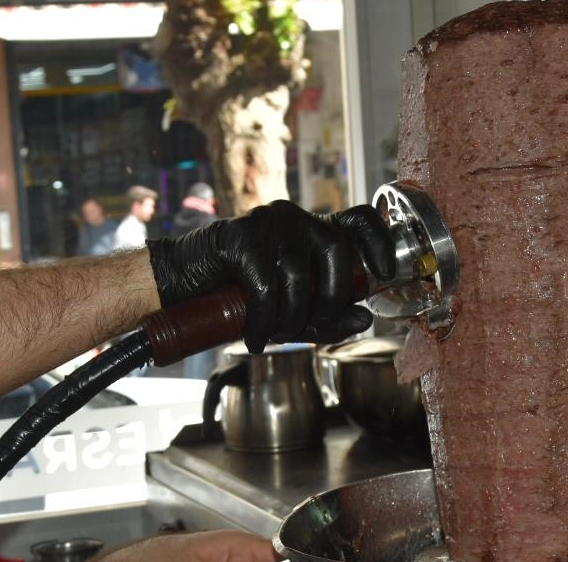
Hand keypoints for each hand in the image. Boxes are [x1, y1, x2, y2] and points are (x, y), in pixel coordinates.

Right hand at [147, 200, 396, 352]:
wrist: (183, 282)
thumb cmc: (240, 294)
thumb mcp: (291, 310)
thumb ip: (328, 317)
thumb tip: (364, 319)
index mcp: (313, 230)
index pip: (361, 219)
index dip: (380, 242)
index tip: (383, 272)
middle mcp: (295, 218)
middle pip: (335, 250)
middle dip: (330, 298)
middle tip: (313, 324)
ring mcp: (267, 224)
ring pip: (297, 276)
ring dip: (290, 319)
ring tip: (276, 335)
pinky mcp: (241, 237)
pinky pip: (264, 288)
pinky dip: (261, 322)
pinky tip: (253, 337)